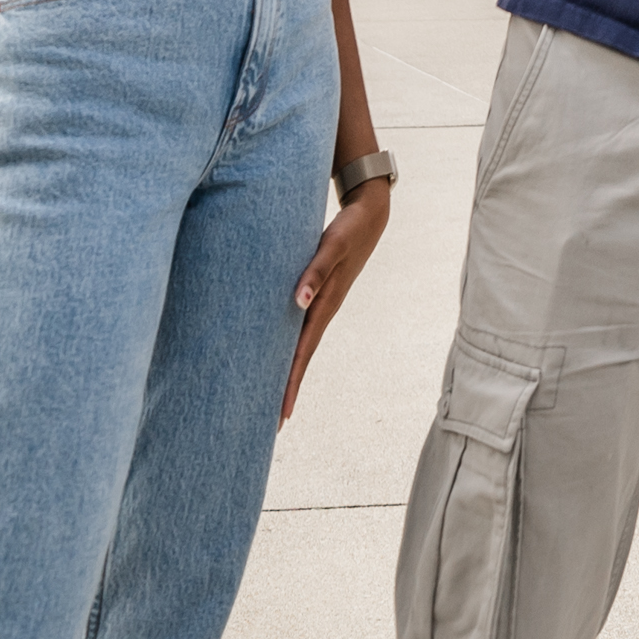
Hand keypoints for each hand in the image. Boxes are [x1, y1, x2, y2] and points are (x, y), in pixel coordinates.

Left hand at [282, 176, 388, 418]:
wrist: (368, 216)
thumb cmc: (348, 230)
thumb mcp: (331, 247)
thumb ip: (314, 271)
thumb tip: (299, 300)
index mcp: (324, 306)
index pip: (303, 354)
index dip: (290, 384)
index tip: (281, 414)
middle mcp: (322, 311)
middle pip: (300, 359)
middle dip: (286, 389)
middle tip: (270, 423)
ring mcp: (321, 305)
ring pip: (300, 346)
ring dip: (287, 371)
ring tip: (270, 395)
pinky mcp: (319, 294)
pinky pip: (300, 327)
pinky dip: (290, 345)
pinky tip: (278, 351)